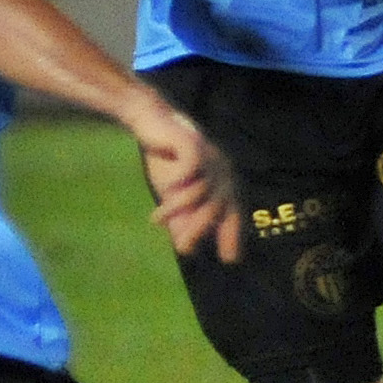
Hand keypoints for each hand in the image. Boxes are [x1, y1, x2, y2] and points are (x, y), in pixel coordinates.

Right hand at [129, 99, 243, 261]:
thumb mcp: (173, 196)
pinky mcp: (193, 145)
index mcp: (222, 182)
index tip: (229, 260)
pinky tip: (164, 192)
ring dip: (176, 208)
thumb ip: (182, 219)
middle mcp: (222, 171)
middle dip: (199, 230)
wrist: (150, 123)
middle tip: (183, 249)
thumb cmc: (166, 159)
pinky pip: (188, 171)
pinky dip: (176, 185)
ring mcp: (210, 158)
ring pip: (200, 193)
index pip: (232, 213)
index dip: (231, 235)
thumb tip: (187, 249)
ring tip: (156, 220)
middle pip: (215, 208)